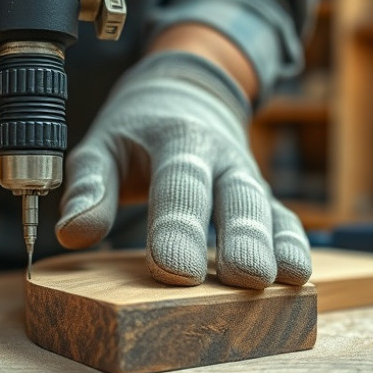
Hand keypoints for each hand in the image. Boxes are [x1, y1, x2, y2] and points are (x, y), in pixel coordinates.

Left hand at [56, 52, 311, 288]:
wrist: (185, 92)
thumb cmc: (137, 128)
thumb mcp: (102, 145)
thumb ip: (90, 188)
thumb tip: (73, 233)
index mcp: (176, 137)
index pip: (177, 183)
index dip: (177, 226)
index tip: (174, 270)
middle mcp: (220, 155)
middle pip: (236, 194)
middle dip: (243, 236)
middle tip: (247, 277)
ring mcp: (245, 175)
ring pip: (268, 206)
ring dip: (278, 243)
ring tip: (288, 280)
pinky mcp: (261, 196)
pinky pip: (283, 217)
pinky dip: (294, 243)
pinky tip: (300, 276)